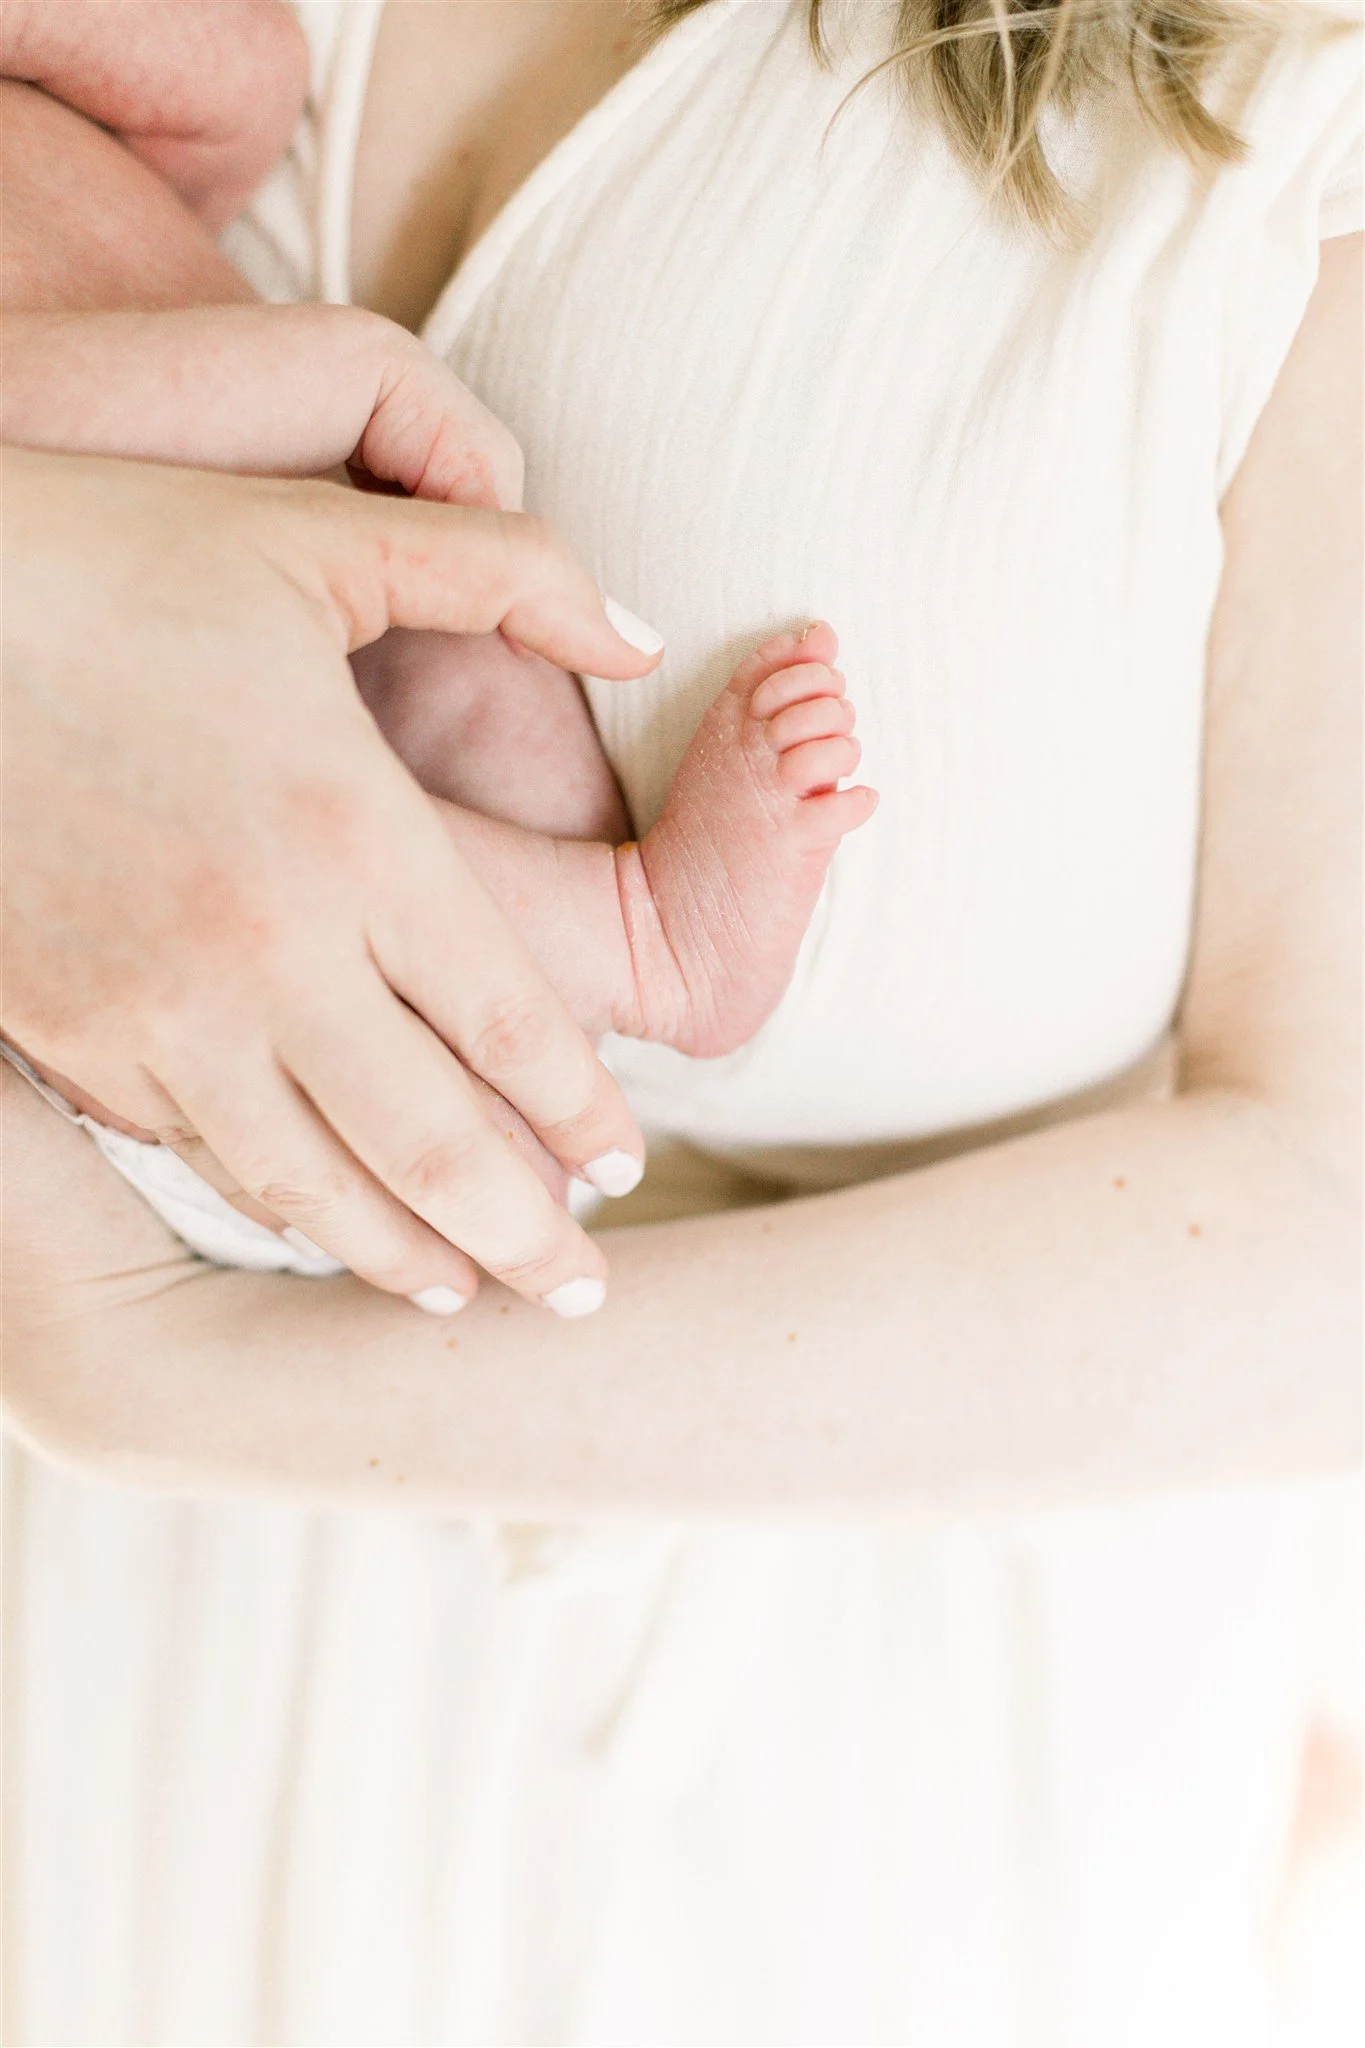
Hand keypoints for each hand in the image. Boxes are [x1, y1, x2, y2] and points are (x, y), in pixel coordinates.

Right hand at [1, 447, 661, 1313]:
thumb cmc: (112, 559)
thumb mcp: (318, 538)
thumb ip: (506, 570)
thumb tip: (642, 634)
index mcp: (354, 835)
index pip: (511, 1025)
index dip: (584, 1113)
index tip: (626, 1165)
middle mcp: (268, 950)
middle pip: (434, 1143)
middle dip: (527, 1236)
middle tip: (585, 1294)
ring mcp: (159, 1009)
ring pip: (314, 1184)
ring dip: (406, 1254)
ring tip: (468, 1293)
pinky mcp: (74, 1034)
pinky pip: (201, 1156)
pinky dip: (281, 1208)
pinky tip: (323, 1226)